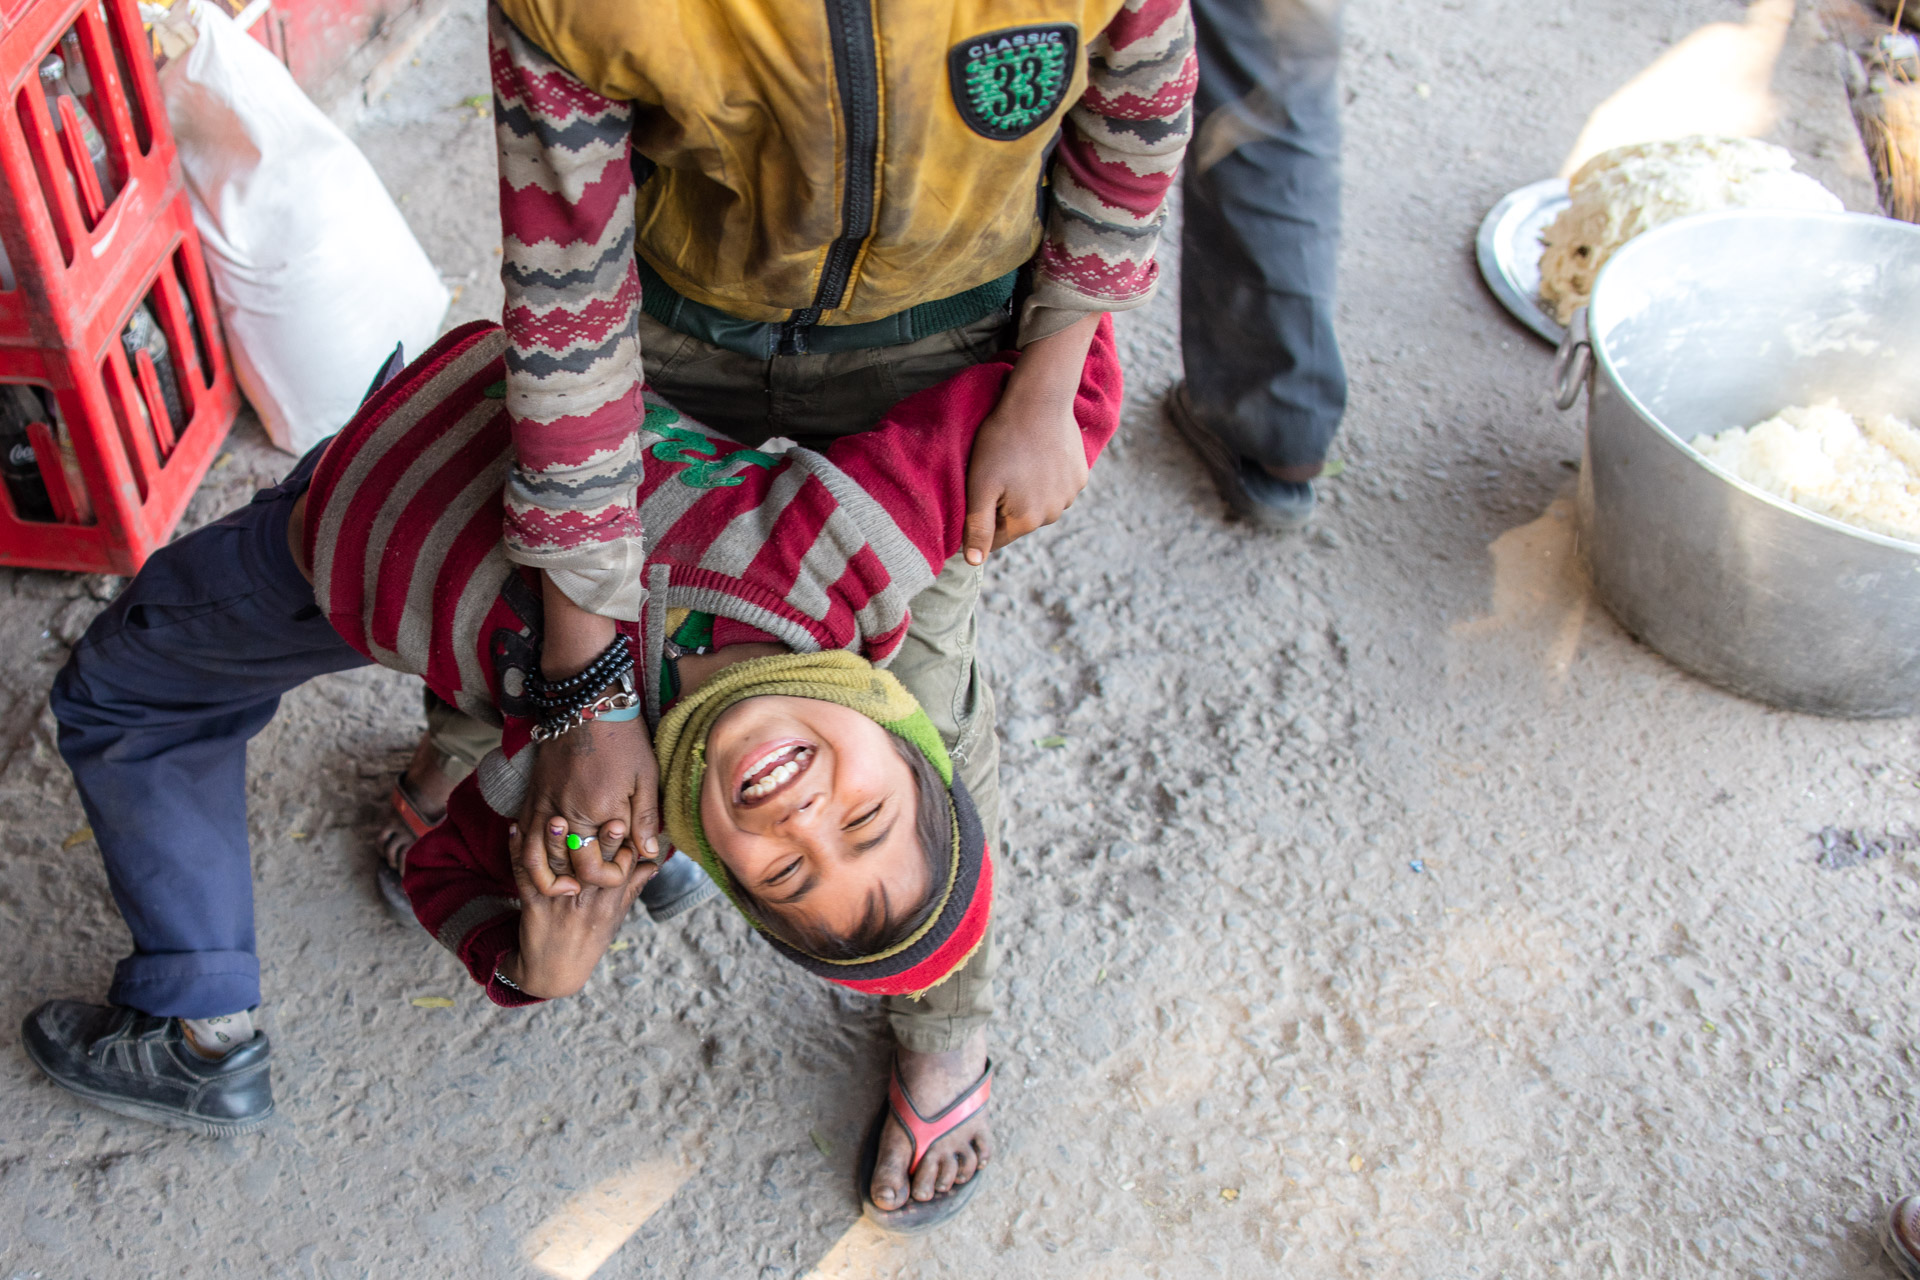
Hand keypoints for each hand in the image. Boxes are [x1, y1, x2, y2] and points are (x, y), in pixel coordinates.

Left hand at [502, 822, 654, 997]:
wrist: (554, 973)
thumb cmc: (589, 939)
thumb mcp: (616, 915)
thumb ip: (632, 886)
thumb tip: (654, 861)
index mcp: (609, 900)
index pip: (621, 868)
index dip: (623, 844)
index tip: (626, 817)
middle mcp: (586, 901)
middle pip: (592, 866)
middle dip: (595, 840)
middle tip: (597, 812)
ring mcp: (559, 904)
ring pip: (558, 869)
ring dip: (554, 842)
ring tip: (555, 816)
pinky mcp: (533, 906)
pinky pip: (524, 876)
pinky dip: (517, 851)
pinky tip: (515, 829)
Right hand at [514, 713, 660, 895]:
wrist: (586, 704)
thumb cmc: (622, 740)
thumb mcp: (645, 778)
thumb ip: (645, 819)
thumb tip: (648, 854)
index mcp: (596, 814)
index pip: (595, 869)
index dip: (612, 875)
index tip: (627, 864)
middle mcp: (564, 815)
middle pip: (562, 870)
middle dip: (580, 882)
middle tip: (599, 878)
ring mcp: (543, 806)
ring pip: (533, 858)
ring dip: (548, 878)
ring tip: (567, 885)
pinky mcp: (531, 797)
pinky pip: (521, 837)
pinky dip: (528, 854)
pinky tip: (544, 860)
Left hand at [963, 311, 1101, 564]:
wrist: (1038, 401)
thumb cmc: (1002, 441)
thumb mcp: (980, 485)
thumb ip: (977, 527)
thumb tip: (973, 563)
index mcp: (1026, 520)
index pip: (997, 538)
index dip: (982, 521)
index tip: (976, 497)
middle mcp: (1053, 514)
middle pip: (1020, 520)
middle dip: (1006, 505)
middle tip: (996, 473)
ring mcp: (1070, 495)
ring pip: (1040, 504)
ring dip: (1029, 491)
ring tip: (1018, 462)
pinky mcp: (1080, 475)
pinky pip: (1058, 486)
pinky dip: (1047, 477)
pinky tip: (1038, 455)